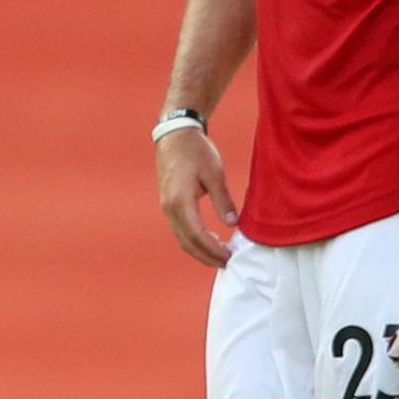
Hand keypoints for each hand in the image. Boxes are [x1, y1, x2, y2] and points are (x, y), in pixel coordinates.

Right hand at [157, 124, 235, 267]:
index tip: (230, 257)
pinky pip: (179, 229)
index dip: (213, 249)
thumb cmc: (196, 151)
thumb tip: (232, 224)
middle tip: (227, 262)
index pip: (196, 235)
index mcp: (180, 201)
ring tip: (220, 255)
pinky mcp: (168, 204)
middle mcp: (169, 207)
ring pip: (181, 237)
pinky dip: (193, 239)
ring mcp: (166, 206)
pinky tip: (209, 239)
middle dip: (206, 256)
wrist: (175, 135)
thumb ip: (223, 200)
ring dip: (199, 250)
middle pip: (186, 242)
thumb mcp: (214, 174)